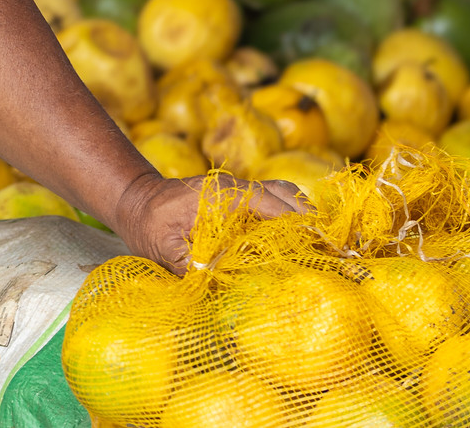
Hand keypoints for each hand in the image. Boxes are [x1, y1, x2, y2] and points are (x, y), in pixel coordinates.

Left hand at [113, 172, 307, 272]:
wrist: (135, 200)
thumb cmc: (148, 224)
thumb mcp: (164, 248)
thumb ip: (192, 264)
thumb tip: (223, 281)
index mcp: (222, 196)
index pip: (271, 203)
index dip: (299, 224)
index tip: (324, 245)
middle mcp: (236, 188)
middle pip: (286, 196)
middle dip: (311, 222)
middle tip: (334, 252)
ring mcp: (240, 190)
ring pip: (284, 195)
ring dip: (303, 218)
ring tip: (322, 248)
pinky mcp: (240, 198)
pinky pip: (274, 200)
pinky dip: (291, 216)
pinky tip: (301, 242)